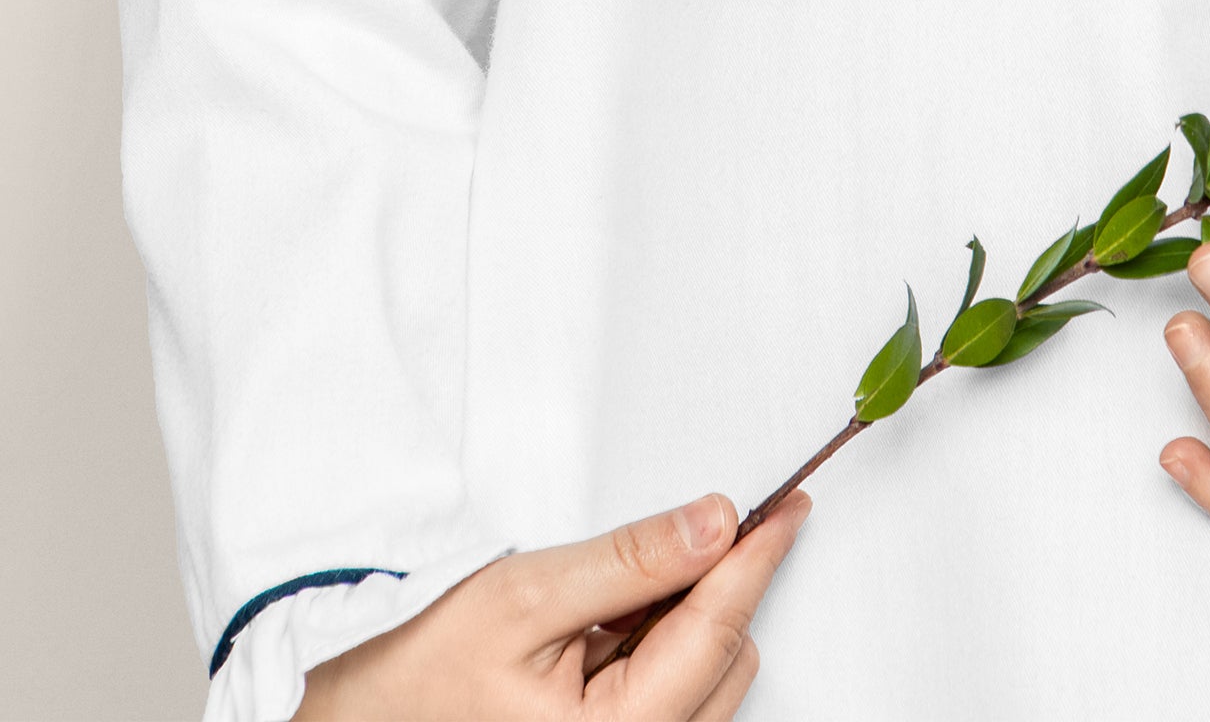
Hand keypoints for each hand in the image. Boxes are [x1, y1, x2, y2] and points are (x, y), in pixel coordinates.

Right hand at [296, 490, 809, 717]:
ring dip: (685, 623)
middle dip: (712, 588)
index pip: (718, 628)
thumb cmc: (419, 681)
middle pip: (726, 658)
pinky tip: (608, 635)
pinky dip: (662, 653)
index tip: (790, 508)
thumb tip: (714, 522)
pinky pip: (677, 701)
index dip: (757, 556)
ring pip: (709, 681)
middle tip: (672, 537)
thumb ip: (629, 562)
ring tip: (606, 605)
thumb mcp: (523, 598)